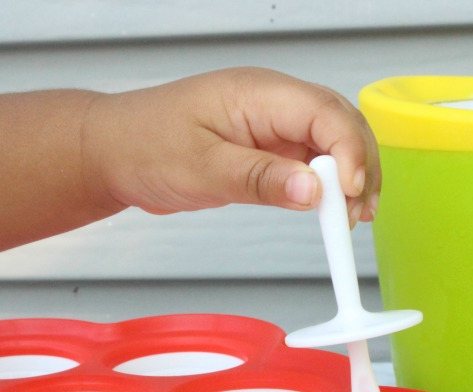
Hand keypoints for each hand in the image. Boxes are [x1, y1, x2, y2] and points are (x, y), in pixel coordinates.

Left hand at [81, 67, 380, 225]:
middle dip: (359, 166)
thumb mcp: (202, 168)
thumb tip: (313, 192)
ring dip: (349, 177)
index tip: (349, 195)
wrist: (113, 151)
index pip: (326, 113)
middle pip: (340, 124)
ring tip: (353, 218)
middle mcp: (272, 103)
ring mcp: (271, 124)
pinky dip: (326, 186)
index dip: (349, 152)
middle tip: (359, 214)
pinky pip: (310, 160)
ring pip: (331, 143)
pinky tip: (332, 210)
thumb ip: (259, 180)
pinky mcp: (266, 147)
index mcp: (258, 93)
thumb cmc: (144, 146)